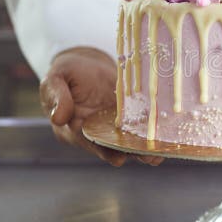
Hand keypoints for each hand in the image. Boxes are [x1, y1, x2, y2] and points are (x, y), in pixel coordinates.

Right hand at [40, 46, 163, 166]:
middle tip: (148, 157)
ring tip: (159, 153)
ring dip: (144, 149)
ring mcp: (114, 126)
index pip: (88, 141)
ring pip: (128, 142)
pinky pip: (140, 127)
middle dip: (130, 153)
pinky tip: (165, 138)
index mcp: (74, 127)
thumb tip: (58, 118)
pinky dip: (152, 133)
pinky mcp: (130, 116)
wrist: (88, 63)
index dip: (103, 150)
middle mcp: (96, 131)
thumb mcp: (56, 79)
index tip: (117, 158)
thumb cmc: (68, 72)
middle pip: (112, 147)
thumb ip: (56, 96)